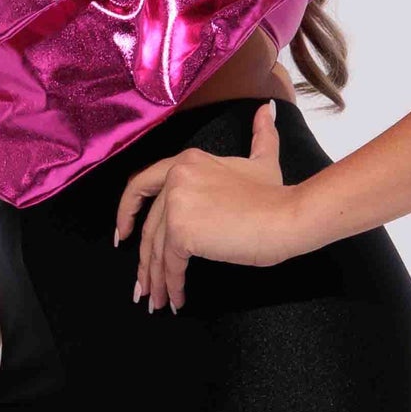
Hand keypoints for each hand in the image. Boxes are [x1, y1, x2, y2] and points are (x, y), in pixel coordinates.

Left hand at [114, 98, 306, 312]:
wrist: (288, 215)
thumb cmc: (276, 195)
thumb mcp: (263, 160)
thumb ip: (261, 134)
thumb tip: (266, 109)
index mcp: (186, 161)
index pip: (142, 185)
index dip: (127, 211)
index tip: (122, 234)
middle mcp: (176, 177)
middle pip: (150, 226)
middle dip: (145, 261)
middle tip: (144, 287)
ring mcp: (177, 203)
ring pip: (157, 249)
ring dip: (157, 279)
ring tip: (159, 302)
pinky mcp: (183, 230)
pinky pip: (171, 263)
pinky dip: (172, 285)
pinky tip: (177, 300)